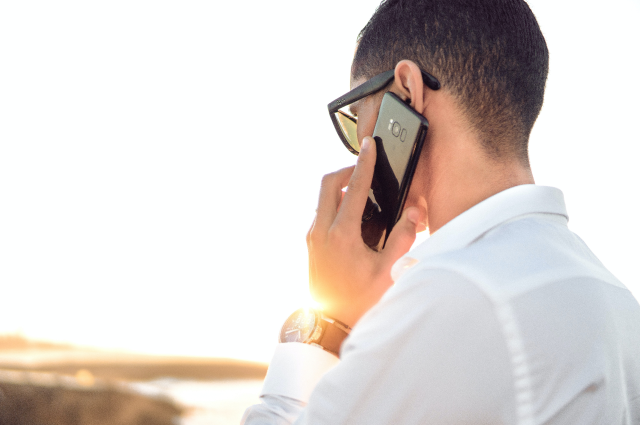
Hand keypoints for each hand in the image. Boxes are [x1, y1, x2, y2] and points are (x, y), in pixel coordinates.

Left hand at [307, 136, 419, 327]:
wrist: (330, 324)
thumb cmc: (359, 300)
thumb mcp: (388, 271)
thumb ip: (403, 238)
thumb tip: (412, 212)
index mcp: (341, 235)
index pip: (353, 188)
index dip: (364, 163)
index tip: (369, 146)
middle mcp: (321, 231)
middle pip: (327, 184)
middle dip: (346, 170)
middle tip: (364, 170)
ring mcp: (312, 237)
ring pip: (322, 197)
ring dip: (339, 187)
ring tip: (362, 193)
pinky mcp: (310, 244)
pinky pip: (321, 212)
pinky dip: (335, 203)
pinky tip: (354, 216)